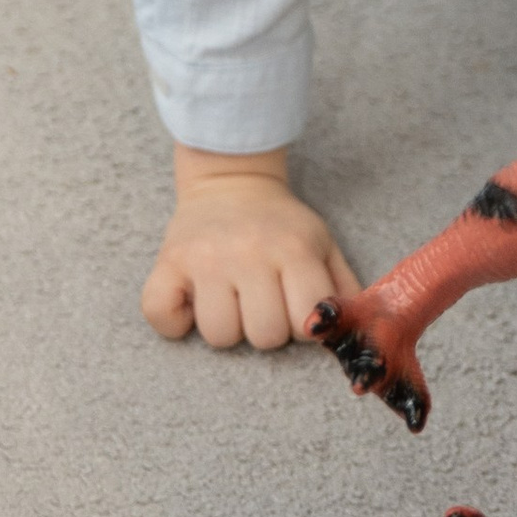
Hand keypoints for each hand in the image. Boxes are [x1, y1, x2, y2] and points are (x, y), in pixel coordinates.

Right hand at [142, 147, 356, 349]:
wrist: (231, 180)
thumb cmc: (280, 224)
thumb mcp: (322, 244)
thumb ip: (343, 289)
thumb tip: (356, 334)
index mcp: (292, 249)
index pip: (305, 322)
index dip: (301, 325)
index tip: (293, 307)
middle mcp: (248, 252)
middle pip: (264, 336)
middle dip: (265, 328)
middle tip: (261, 300)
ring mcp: (204, 258)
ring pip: (219, 335)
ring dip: (226, 327)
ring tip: (230, 298)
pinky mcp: (167, 261)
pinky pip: (161, 315)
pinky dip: (175, 321)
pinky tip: (192, 303)